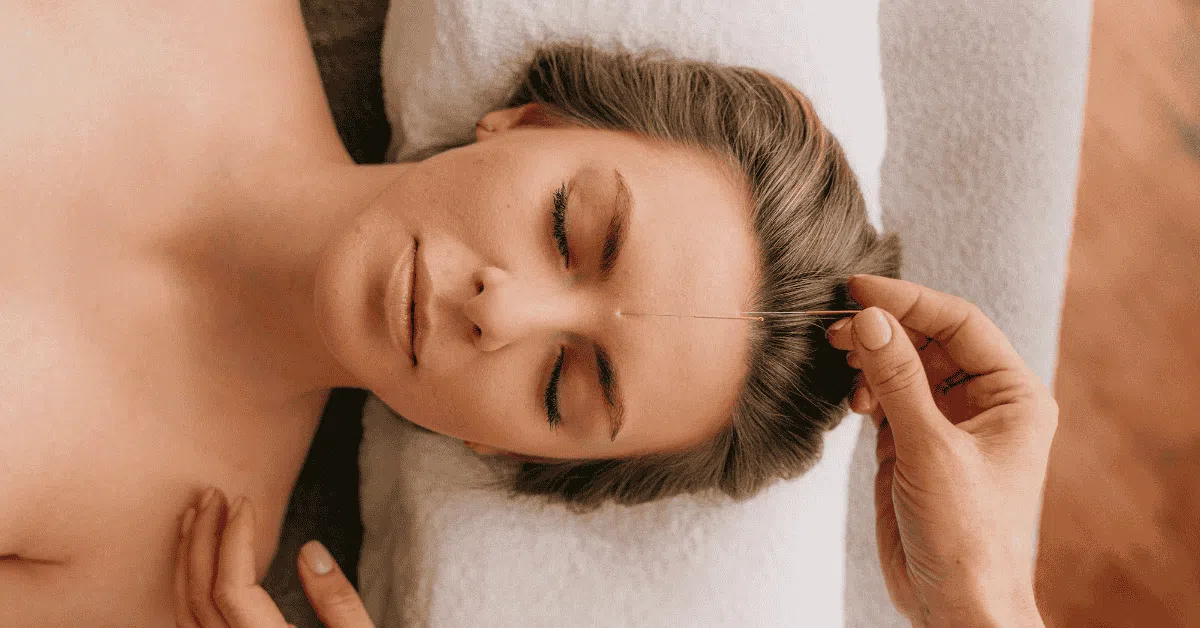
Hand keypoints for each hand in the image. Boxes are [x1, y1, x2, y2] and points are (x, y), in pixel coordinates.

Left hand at [174, 487, 374, 627]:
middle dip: (201, 540)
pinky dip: (185, 591)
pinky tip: (196, 565)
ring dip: (185, 562)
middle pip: (198, 599)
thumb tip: (308, 549)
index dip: (234, 540)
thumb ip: (339, 602)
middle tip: (211, 493)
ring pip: (183, 616)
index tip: (245, 501)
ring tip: (195, 518)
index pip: (234, 590)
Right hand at [827, 275, 1056, 627]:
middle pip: (928, 339)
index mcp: (1012, 394)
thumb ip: (899, 380)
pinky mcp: (912, 445)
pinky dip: (864, 388)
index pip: (959, 323)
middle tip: (838, 328)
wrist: (955, 603)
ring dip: (871, 357)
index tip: (860, 290)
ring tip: (841, 357)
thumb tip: (871, 320)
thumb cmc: (968, 535)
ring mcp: (944, 422)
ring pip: (903, 365)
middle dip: (884, 329)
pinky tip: (851, 396)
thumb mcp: (931, 449)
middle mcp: (982, 402)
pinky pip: (885, 396)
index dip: (910, 300)